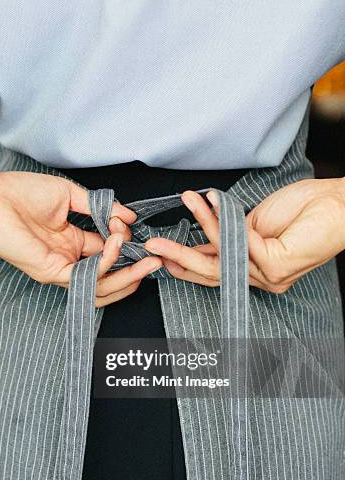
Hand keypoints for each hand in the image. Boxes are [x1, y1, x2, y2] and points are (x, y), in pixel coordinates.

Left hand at [0, 161, 161, 301]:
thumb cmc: (20, 192)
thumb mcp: (70, 195)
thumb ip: (100, 207)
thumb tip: (129, 217)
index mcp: (73, 242)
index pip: (108, 252)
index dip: (126, 242)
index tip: (132, 225)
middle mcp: (69, 259)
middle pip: (110, 277)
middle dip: (136, 271)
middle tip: (156, 260)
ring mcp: (61, 269)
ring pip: (101, 287)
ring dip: (127, 276)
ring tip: (147, 262)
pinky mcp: (52, 272)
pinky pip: (87, 277)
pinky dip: (106, 263)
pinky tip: (115, 243)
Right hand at [144, 179, 344, 293]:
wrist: (338, 203)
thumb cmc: (303, 210)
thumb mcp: (254, 223)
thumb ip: (229, 235)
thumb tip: (202, 237)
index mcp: (254, 270)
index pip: (213, 271)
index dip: (184, 263)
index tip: (160, 254)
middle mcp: (260, 279)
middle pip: (211, 271)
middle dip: (178, 255)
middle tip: (152, 245)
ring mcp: (269, 276)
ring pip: (222, 254)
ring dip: (199, 225)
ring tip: (183, 203)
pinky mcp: (276, 265)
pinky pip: (238, 241)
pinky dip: (222, 218)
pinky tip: (212, 199)